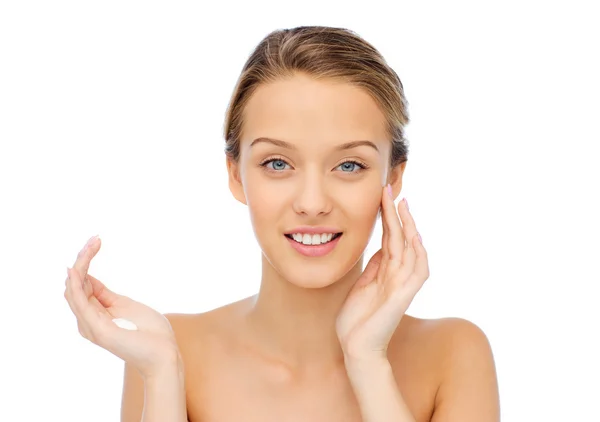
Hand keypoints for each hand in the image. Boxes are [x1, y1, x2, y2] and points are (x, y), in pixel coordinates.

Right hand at [63, 235, 179, 378]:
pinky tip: (76, 268)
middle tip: (95, 239)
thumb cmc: (150, 333)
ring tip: (90, 246)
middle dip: (82, 259)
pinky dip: (76, 284)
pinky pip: (80, 303)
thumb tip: (88, 278)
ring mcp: (91, 326)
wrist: (165, 354)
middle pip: (75, 285)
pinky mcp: (98, 329)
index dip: (86, 261)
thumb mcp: (126, 305)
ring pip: (74, 290)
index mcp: (95, 314)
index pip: (83, 284)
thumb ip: (105, 295)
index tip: (97, 240)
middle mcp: (87, 320)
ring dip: (80, 264)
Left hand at [336, 185, 429, 361]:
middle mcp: (397, 276)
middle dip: (398, 215)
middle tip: (392, 191)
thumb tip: (380, 247)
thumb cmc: (357, 320)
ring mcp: (402, 286)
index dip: (389, 218)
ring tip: (402, 206)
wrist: (355, 347)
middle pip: (402, 239)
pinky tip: (415, 238)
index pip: (391, 238)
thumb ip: (375, 267)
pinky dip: (418, 255)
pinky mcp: (401, 297)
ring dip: (409, 228)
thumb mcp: (363, 284)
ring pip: (412, 251)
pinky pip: (417, 272)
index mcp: (386, 272)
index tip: (384, 196)